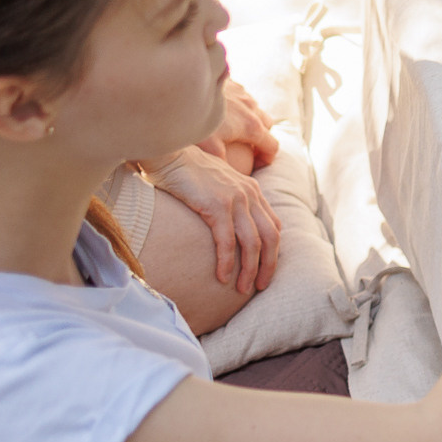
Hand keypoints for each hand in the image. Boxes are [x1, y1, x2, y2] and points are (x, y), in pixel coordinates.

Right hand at [148, 145, 281, 294]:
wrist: (168, 152)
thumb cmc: (186, 171)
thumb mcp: (217, 184)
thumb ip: (228, 201)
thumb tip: (227, 225)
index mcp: (253, 190)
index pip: (273, 226)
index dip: (273, 251)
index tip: (264, 270)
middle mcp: (250, 194)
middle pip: (270, 238)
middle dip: (268, 265)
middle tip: (259, 286)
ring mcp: (235, 199)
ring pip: (252, 243)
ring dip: (249, 270)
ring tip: (242, 289)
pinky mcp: (217, 205)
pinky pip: (227, 241)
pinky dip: (227, 262)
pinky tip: (223, 277)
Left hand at [196, 79, 280, 175]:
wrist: (185, 86)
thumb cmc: (197, 118)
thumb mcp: (208, 148)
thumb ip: (222, 164)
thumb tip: (229, 183)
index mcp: (252, 127)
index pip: (272, 146)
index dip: (267, 159)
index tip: (256, 165)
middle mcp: (253, 109)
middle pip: (267, 127)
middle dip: (261, 139)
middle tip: (245, 150)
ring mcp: (244, 94)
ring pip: (255, 110)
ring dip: (250, 121)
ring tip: (233, 130)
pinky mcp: (232, 84)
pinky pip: (242, 98)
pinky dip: (239, 107)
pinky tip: (220, 111)